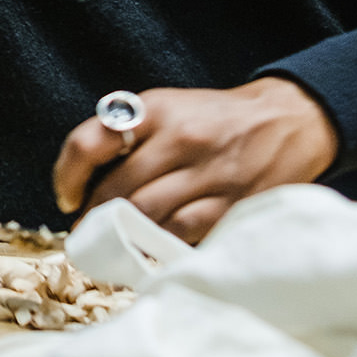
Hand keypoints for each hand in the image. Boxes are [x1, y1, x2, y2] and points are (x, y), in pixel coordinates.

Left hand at [51, 77, 338, 242]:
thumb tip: (84, 181)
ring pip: (148, 215)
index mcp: (155, 110)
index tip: (67, 197)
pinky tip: (150, 249)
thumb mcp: (168, 107)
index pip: (91, 141)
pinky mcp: (231, 204)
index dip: (68, 175)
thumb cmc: (215, 119)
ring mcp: (208, 174)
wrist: (289, 120)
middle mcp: (179, 139)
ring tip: (113, 245)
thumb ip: (129, 134)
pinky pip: (182, 232)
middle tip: (86, 234)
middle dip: (94, 218)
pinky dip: (159, 245)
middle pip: (118, 189)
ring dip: (123, 236)